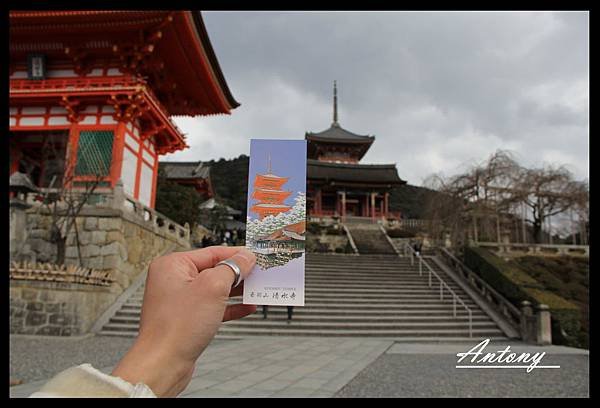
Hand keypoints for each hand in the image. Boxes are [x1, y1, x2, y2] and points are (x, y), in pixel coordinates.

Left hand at [111, 246, 256, 396]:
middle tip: (259, 273)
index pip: (212, 252)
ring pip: (215, 289)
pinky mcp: (187, 319)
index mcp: (172, 265)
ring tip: (257, 289)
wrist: (164, 364)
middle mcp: (173, 280)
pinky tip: (247, 307)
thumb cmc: (177, 327)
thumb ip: (232, 268)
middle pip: (214, 269)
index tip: (255, 256)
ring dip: (237, 290)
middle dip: (238, 273)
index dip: (236, 254)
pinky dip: (230, 307)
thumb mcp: (212, 287)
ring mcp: (179, 300)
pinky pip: (213, 307)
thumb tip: (244, 257)